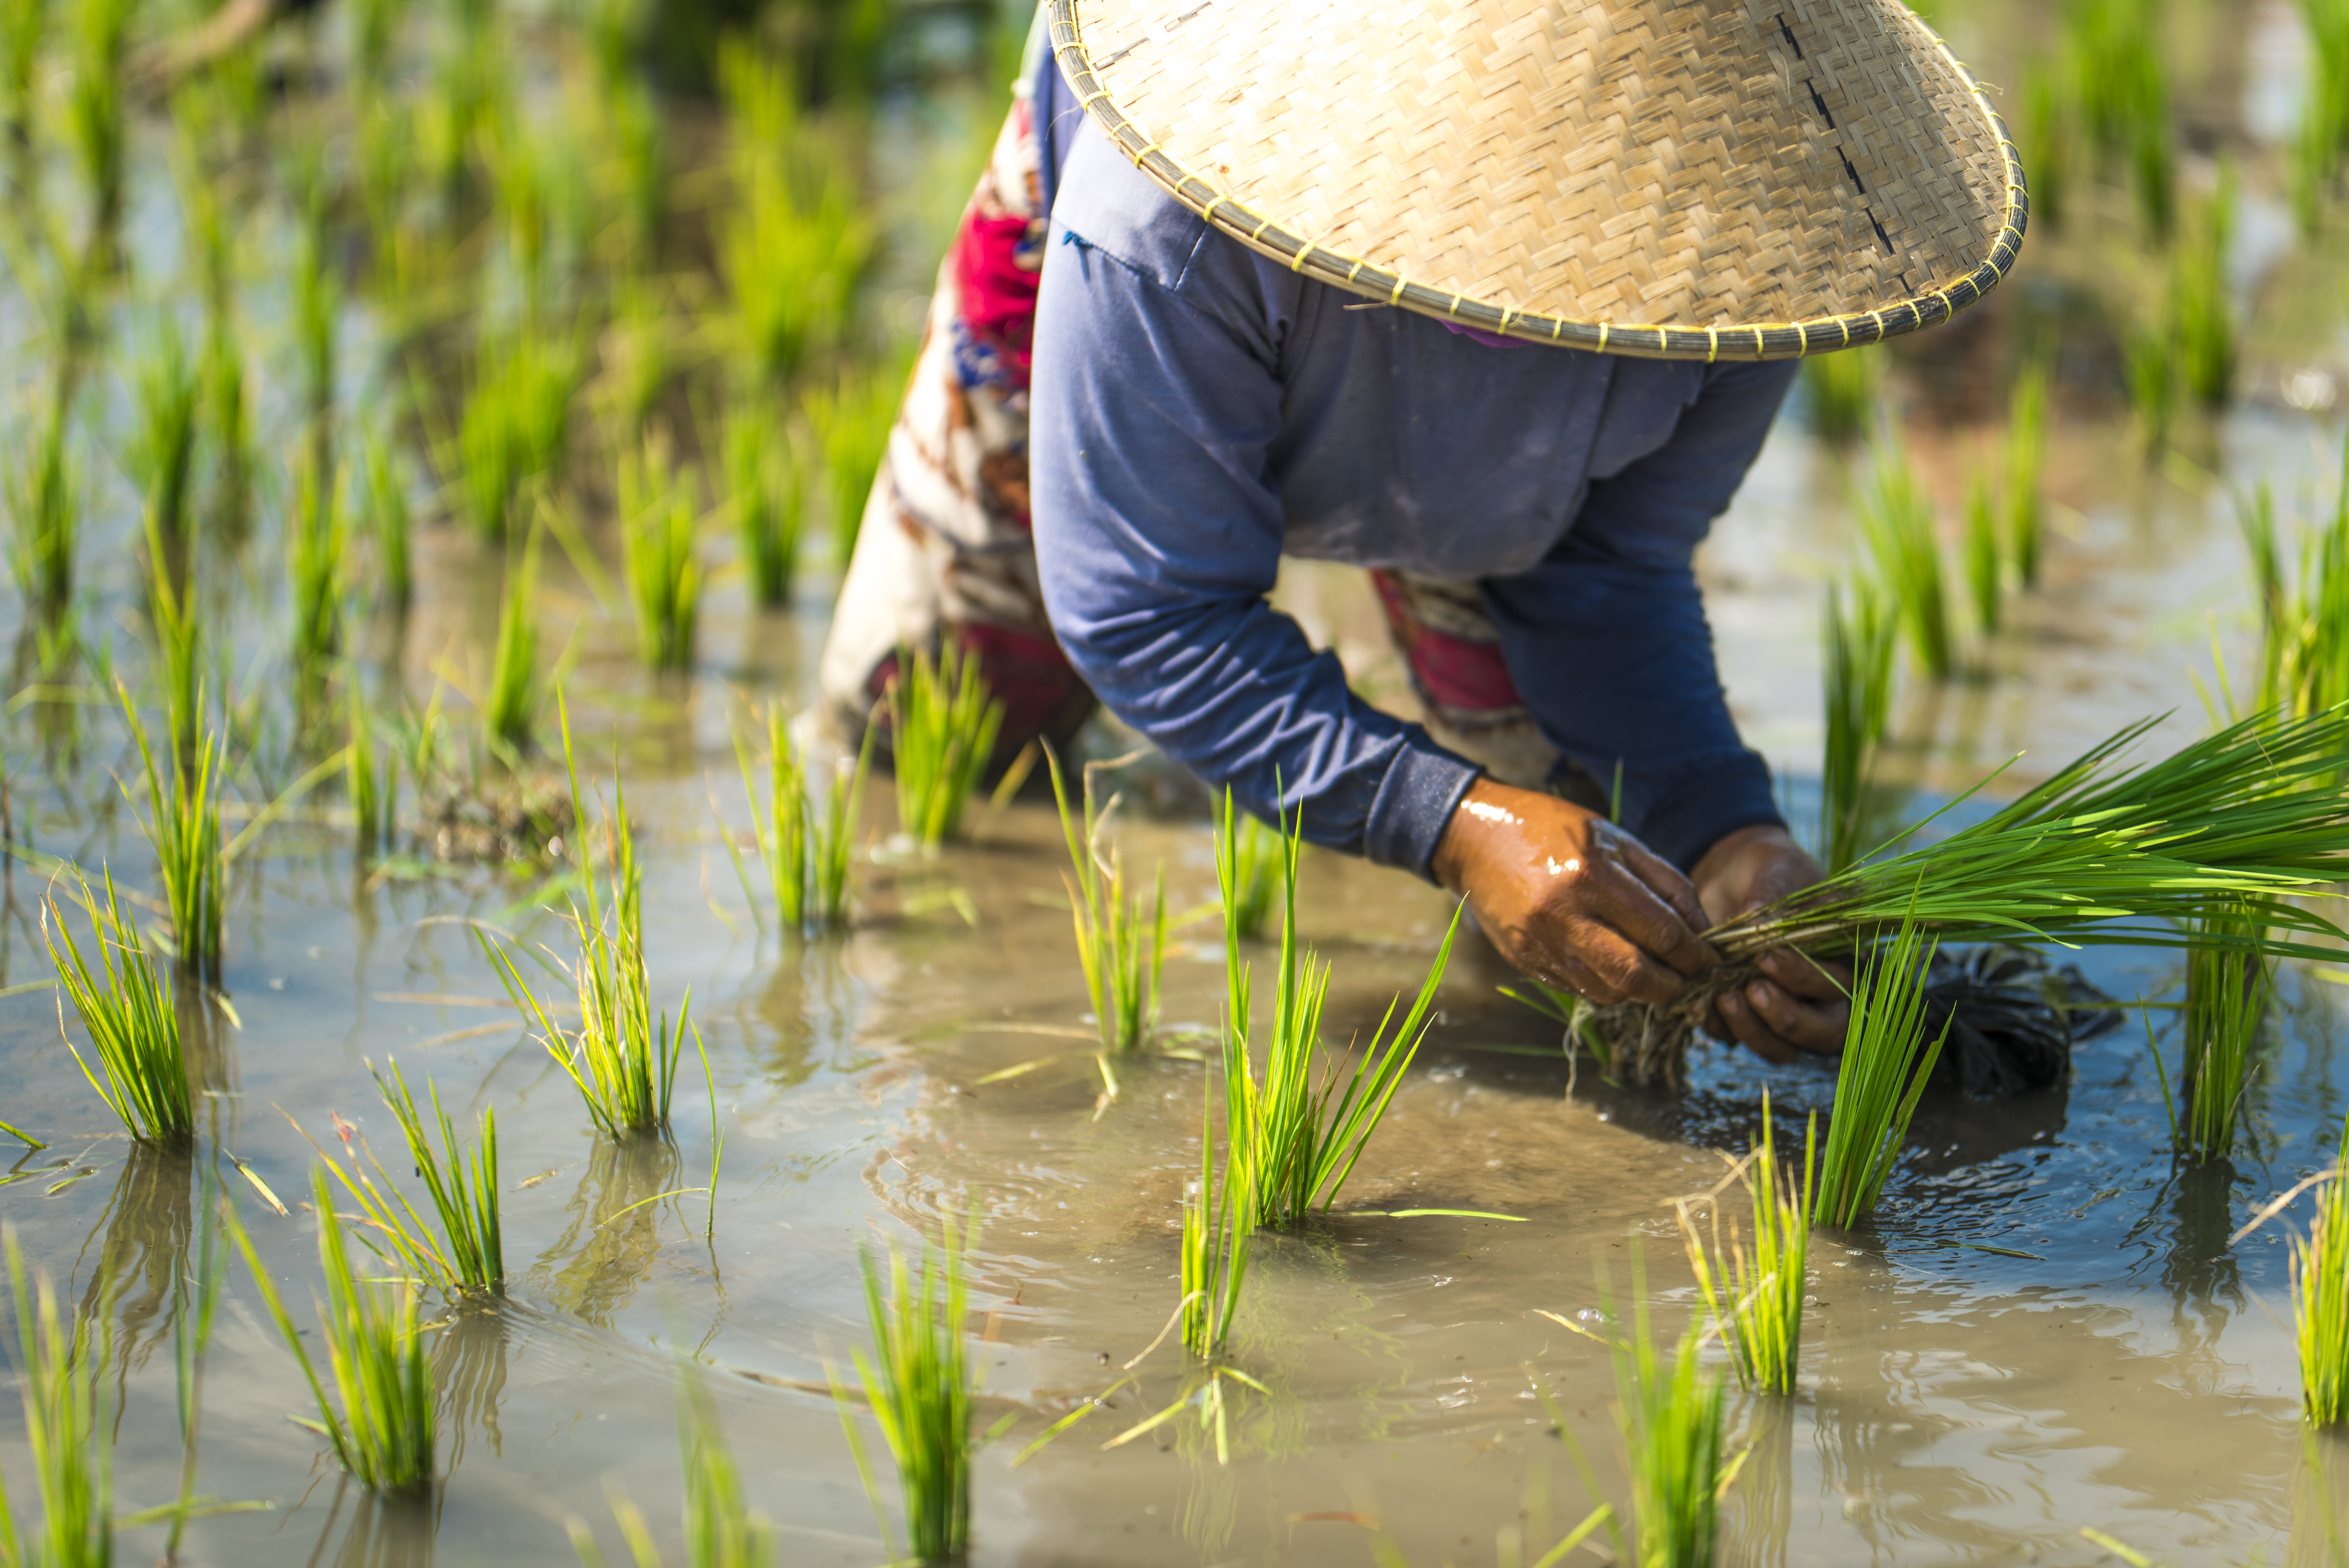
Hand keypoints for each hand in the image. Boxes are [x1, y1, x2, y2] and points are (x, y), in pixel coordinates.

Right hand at [1430, 778, 1718, 1006]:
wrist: (1477, 839)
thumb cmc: (1553, 830)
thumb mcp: (1615, 839)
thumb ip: (1664, 882)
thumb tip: (1701, 929)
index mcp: (1592, 877)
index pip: (1662, 933)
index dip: (1696, 954)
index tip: (1712, 959)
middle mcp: (1564, 916)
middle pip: (1636, 976)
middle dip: (1675, 986)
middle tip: (1691, 980)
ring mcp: (1541, 944)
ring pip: (1609, 992)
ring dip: (1642, 991)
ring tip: (1656, 973)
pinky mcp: (1526, 962)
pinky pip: (1579, 989)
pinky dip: (1608, 986)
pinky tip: (1615, 965)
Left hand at [1690, 825, 1849, 1062]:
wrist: (1731, 874)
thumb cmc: (1768, 868)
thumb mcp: (1775, 870)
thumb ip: (1774, 897)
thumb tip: (1762, 924)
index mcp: (1844, 958)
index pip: (1841, 988)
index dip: (1805, 979)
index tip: (1766, 956)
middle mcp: (1822, 994)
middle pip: (1822, 1034)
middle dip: (1786, 1019)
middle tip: (1751, 990)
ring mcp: (1786, 1010)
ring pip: (1782, 1049)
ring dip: (1753, 1031)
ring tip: (1723, 998)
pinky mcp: (1748, 1015)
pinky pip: (1739, 1040)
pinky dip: (1722, 1029)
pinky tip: (1701, 1003)